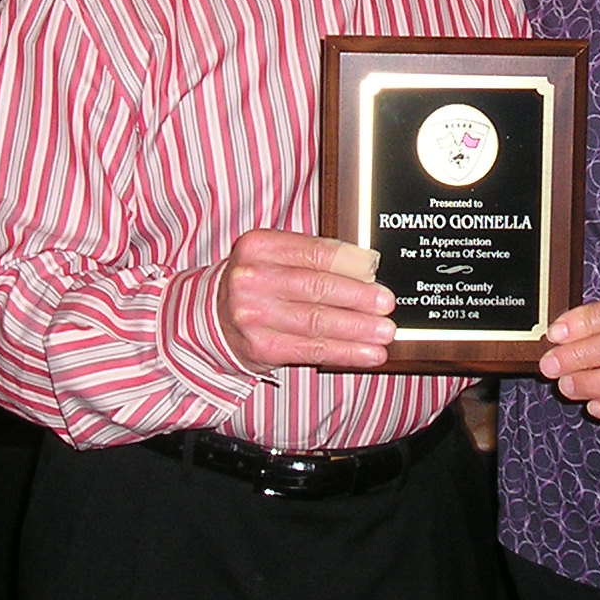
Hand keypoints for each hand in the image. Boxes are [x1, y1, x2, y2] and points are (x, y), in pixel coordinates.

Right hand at [216, 230, 394, 373]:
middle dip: (359, 297)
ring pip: (317, 321)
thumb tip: (366, 267)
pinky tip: (368, 353)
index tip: (375, 268)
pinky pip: (311, 349)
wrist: (212, 318)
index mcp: (258, 246)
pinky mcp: (261, 347)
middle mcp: (251, 279)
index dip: (349, 261)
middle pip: (317, 287)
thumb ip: (313, 258)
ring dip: (358, 329)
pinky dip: (345, 352)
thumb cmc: (257, 284)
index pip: (312, 252)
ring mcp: (253, 315)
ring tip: (385, 332)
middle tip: (387, 303)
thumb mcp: (275, 258)